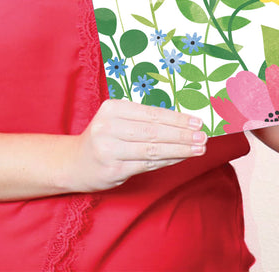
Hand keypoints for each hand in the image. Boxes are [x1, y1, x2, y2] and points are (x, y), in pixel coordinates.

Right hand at [70, 99, 207, 191]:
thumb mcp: (117, 119)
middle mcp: (108, 127)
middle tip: (203, 136)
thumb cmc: (104, 137)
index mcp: (112, 108)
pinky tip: (181, 157)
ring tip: (199, 148)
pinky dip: (167, 161)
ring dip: (180, 149)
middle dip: (182, 134)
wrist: (74, 163)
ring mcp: (109, 150)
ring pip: (153, 149)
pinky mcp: (113, 170)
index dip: (177, 118)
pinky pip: (147, 165)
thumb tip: (182, 121)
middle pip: (154, 131)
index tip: (197, 121)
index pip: (151, 113)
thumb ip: (143, 119)